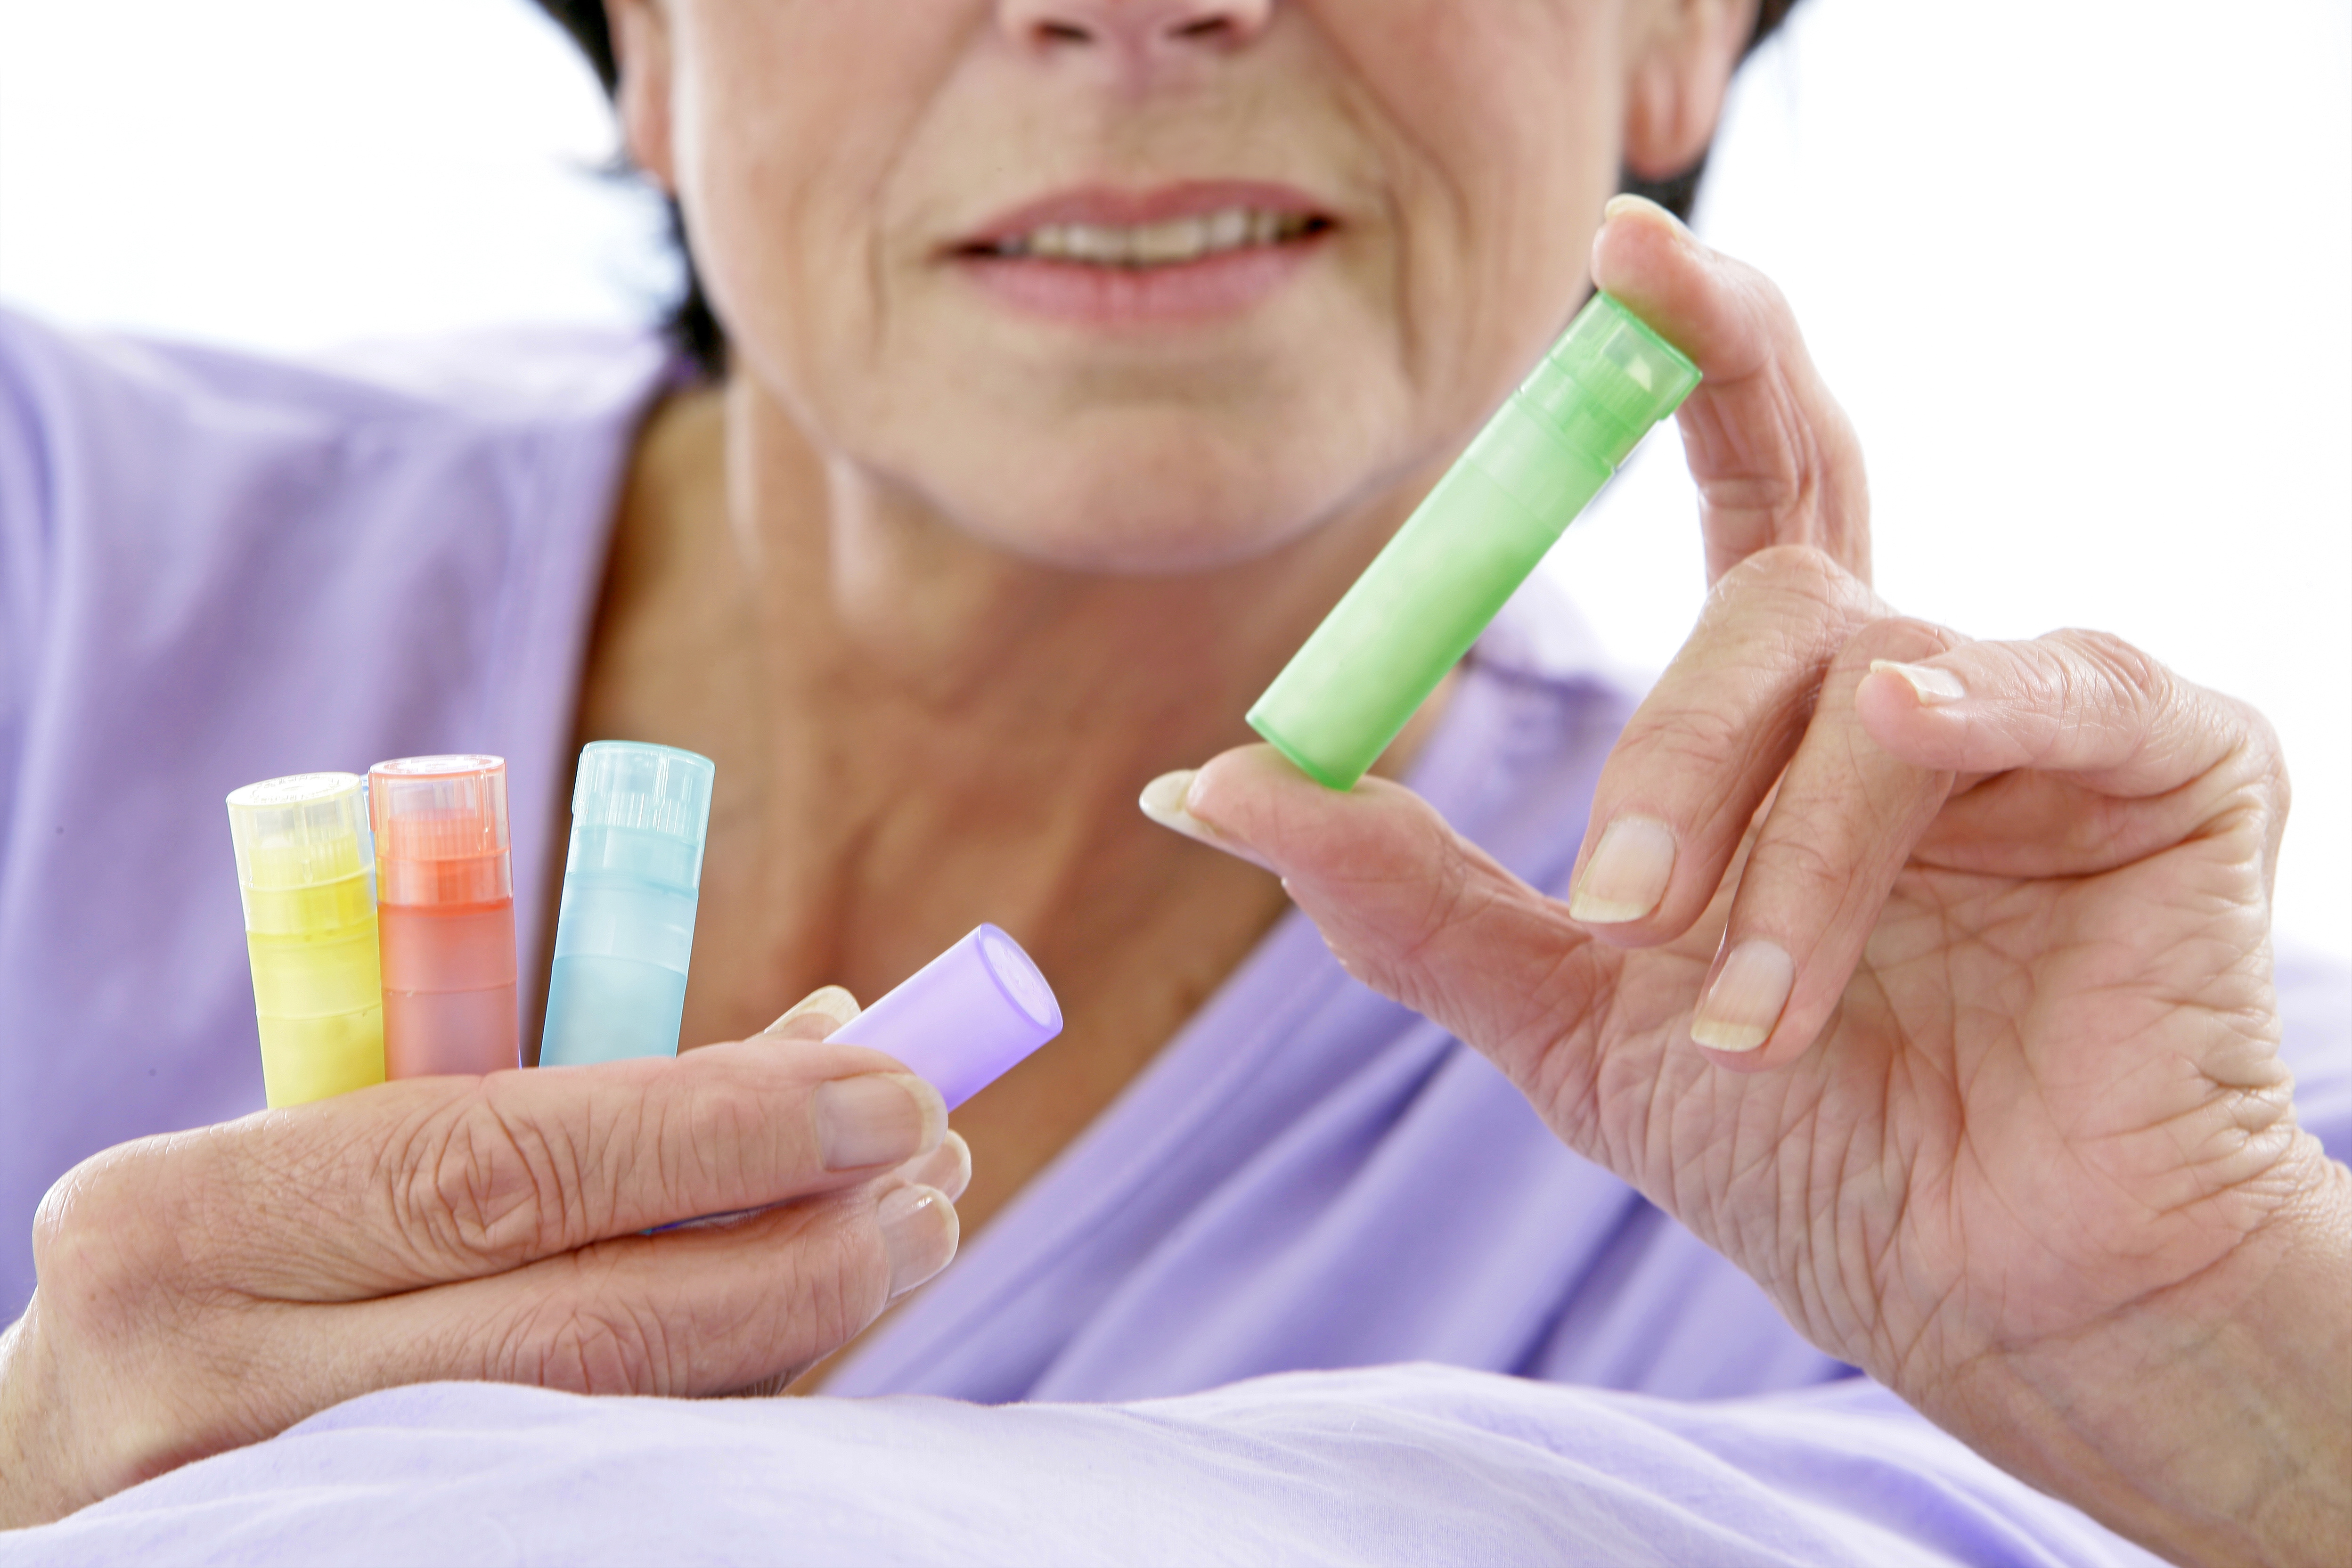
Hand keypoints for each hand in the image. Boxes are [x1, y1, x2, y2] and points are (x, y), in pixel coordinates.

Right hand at [0, 994, 966, 1526]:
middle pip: (581, 1330)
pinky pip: (605, 1490)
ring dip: (795, 1325)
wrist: (45, 1481)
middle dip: (795, 1250)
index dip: (717, 1128)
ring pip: (616, 1430)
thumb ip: (545, 1098)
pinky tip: (815, 1325)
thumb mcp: (316, 1159)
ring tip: (914, 1228)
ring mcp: (299, 1517)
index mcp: (184, 1223)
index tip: (881, 1083)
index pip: (501, 1165)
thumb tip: (824, 1037)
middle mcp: (221, 1386)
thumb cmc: (220, 1276)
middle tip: (933, 1170)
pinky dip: (729, 1402)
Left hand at [1157, 200, 2350, 1565]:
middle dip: (1673, 738)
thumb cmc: (1809, 1149)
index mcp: (1794, 714)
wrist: (1992, 1296)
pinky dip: (1931, 760)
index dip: (1697, 355)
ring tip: (1744, 1026)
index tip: (1621, 252)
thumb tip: (1206, 784)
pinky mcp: (2175, 757)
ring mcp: (2050, 706)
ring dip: (1776, 854)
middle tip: (1614, 909)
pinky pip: (2038, 688)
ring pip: (1861, 669)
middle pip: (1778, 573)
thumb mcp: (1566, 1017)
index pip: (1745, 480)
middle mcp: (1920, 676)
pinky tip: (1891, 804)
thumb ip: (1403, 892)